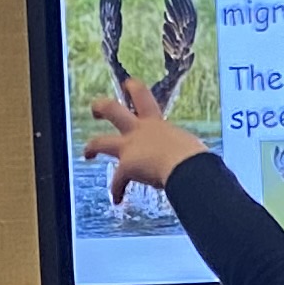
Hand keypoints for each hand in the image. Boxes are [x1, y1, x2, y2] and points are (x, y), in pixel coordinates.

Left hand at [85, 74, 210, 196]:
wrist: (187, 166)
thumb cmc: (195, 157)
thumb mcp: (188, 146)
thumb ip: (182, 150)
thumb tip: (196, 163)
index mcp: (157, 123)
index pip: (143, 97)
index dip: (133, 89)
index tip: (128, 85)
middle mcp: (139, 130)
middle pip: (112, 109)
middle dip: (101, 107)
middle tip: (96, 109)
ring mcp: (130, 148)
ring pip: (100, 142)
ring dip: (92, 147)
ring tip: (88, 153)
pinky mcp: (126, 167)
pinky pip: (117, 181)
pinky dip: (117, 191)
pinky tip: (118, 199)